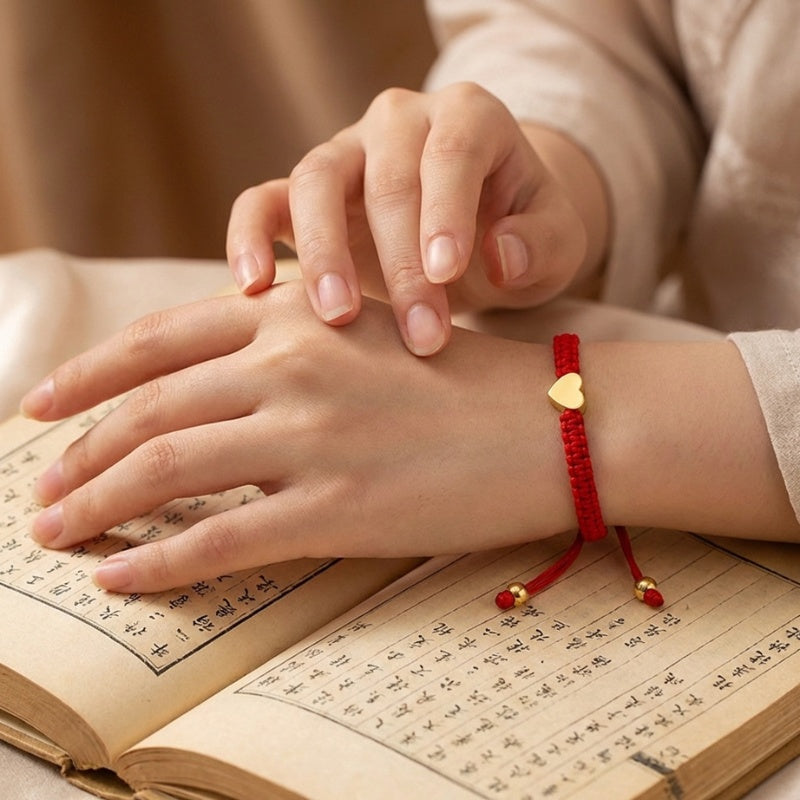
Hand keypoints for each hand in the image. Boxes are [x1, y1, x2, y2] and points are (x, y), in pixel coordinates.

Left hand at [21, 282, 571, 592]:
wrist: (552, 420)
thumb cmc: (464, 377)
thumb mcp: (368, 330)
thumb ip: (291, 339)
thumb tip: (218, 377)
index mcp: (295, 314)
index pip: (158, 341)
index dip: (87, 375)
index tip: (42, 407)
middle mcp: (291, 365)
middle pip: (146, 409)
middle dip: (77, 453)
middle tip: (40, 488)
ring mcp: (311, 437)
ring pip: (165, 470)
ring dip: (95, 504)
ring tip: (56, 531)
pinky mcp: (338, 509)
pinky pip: (221, 541)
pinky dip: (158, 562)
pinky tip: (120, 575)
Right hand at [226, 83, 606, 355]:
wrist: (477, 233)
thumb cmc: (520, 235)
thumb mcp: (556, 241)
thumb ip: (543, 243)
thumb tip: (502, 256)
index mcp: (469, 118)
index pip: (451, 152)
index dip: (446, 212)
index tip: (447, 274)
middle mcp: (400, 124)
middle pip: (386, 178)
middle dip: (401, 263)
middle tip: (420, 338)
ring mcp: (345, 154)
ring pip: (316, 182)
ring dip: (324, 254)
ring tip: (338, 319)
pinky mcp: (304, 193)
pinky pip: (262, 201)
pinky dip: (249, 237)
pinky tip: (253, 289)